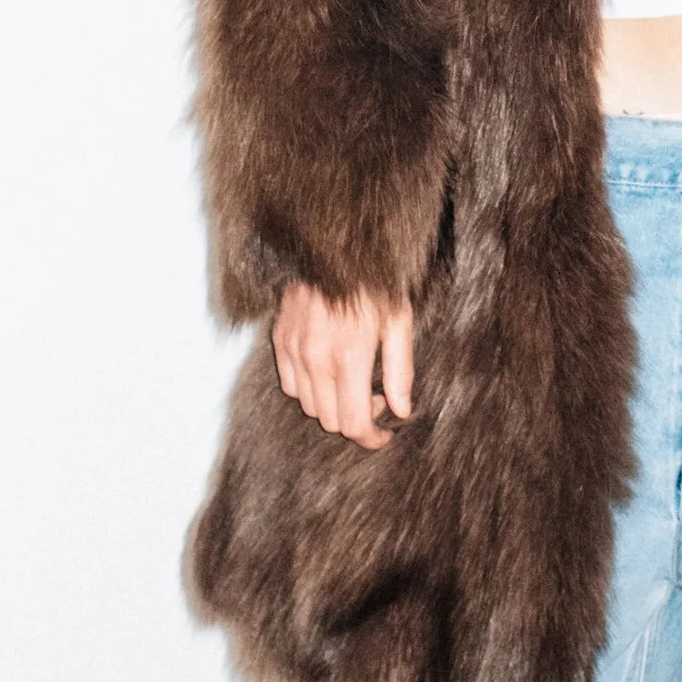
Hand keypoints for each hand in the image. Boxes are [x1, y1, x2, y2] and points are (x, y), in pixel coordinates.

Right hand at [273, 283, 413, 449]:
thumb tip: (402, 410)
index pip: (352, 423)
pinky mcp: (280, 339)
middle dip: (356, 420)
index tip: (385, 433)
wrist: (333, 242)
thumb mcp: (399, 320)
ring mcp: (293, 349)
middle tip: (375, 398)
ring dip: (333, 405)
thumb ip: (400, 370)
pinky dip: (309, 389)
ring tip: (353, 382)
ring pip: (309, 406)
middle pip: (330, 421)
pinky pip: (290, 385)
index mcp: (349, 356)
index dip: (370, 438)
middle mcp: (315, 358)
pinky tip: (329, 370)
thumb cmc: (373, 279)